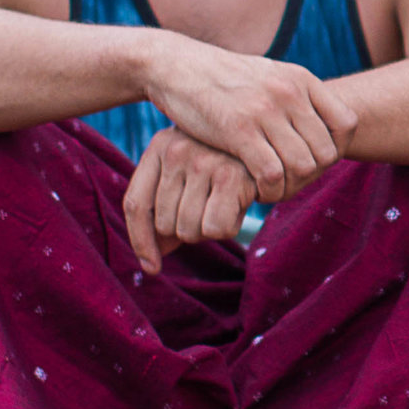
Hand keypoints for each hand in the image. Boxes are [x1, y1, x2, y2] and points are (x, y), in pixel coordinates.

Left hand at [122, 128, 264, 275]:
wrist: (272, 142)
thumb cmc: (225, 163)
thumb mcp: (189, 176)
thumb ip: (164, 209)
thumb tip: (151, 263)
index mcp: (160, 147)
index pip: (137, 205)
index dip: (141, 242)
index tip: (152, 267)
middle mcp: (177, 150)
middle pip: (164, 224)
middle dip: (186, 230)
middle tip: (209, 209)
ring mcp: (202, 162)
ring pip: (188, 230)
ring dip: (207, 231)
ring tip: (224, 204)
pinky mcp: (230, 176)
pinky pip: (215, 229)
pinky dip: (228, 228)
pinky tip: (239, 205)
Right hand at [146, 38, 352, 195]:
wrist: (175, 66)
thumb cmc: (222, 79)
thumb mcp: (269, 76)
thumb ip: (297, 97)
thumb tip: (325, 124)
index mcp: (301, 79)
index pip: (348, 124)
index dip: (336, 150)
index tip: (312, 160)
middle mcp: (289, 92)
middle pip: (326, 153)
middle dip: (311, 177)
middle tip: (288, 182)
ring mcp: (264, 110)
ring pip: (303, 166)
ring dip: (289, 187)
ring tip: (272, 188)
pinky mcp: (238, 130)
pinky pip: (272, 174)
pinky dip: (269, 190)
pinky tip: (256, 190)